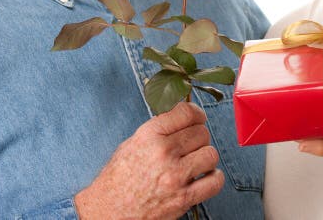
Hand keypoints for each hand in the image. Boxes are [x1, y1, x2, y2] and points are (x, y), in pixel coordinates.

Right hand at [75, 102, 223, 218]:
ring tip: (196, 162)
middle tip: (192, 145)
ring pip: (211, 154)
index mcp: (149, 136)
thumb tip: (181, 118)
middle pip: (201, 133)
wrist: (107, 213)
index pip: (186, 113)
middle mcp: (163, 153)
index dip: (196, 113)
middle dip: (199, 137)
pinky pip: (215, 181)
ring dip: (206, 157)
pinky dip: (214, 179)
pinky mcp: (184, 198)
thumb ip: (157, 130)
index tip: (198, 118)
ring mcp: (175, 176)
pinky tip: (204, 178)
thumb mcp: (131, 145)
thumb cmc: (116, 181)